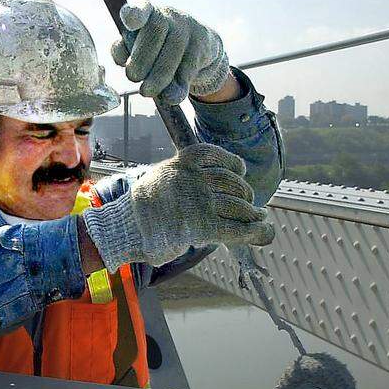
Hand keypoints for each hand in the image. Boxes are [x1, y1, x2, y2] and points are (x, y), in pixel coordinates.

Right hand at [81, 144, 274, 268]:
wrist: (125, 227)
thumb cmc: (143, 206)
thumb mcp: (162, 176)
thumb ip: (185, 176)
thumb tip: (214, 182)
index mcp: (184, 161)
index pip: (219, 156)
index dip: (234, 165)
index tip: (240, 172)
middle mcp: (195, 178)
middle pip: (234, 183)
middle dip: (245, 194)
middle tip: (250, 204)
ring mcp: (200, 201)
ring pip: (240, 205)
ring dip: (253, 214)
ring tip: (259, 219)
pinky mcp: (203, 226)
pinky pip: (237, 228)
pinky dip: (255, 231)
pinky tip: (263, 232)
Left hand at [111, 0, 230, 103]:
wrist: (199, 47)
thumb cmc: (156, 46)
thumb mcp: (136, 45)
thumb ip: (123, 51)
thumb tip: (123, 60)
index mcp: (148, 11)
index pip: (141, 7)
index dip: (134, 13)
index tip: (130, 22)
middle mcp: (168, 14)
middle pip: (155, 32)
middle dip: (141, 59)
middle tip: (132, 77)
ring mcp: (187, 28)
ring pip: (172, 52)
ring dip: (157, 77)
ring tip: (146, 91)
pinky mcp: (202, 45)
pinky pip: (187, 69)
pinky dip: (177, 87)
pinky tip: (170, 96)